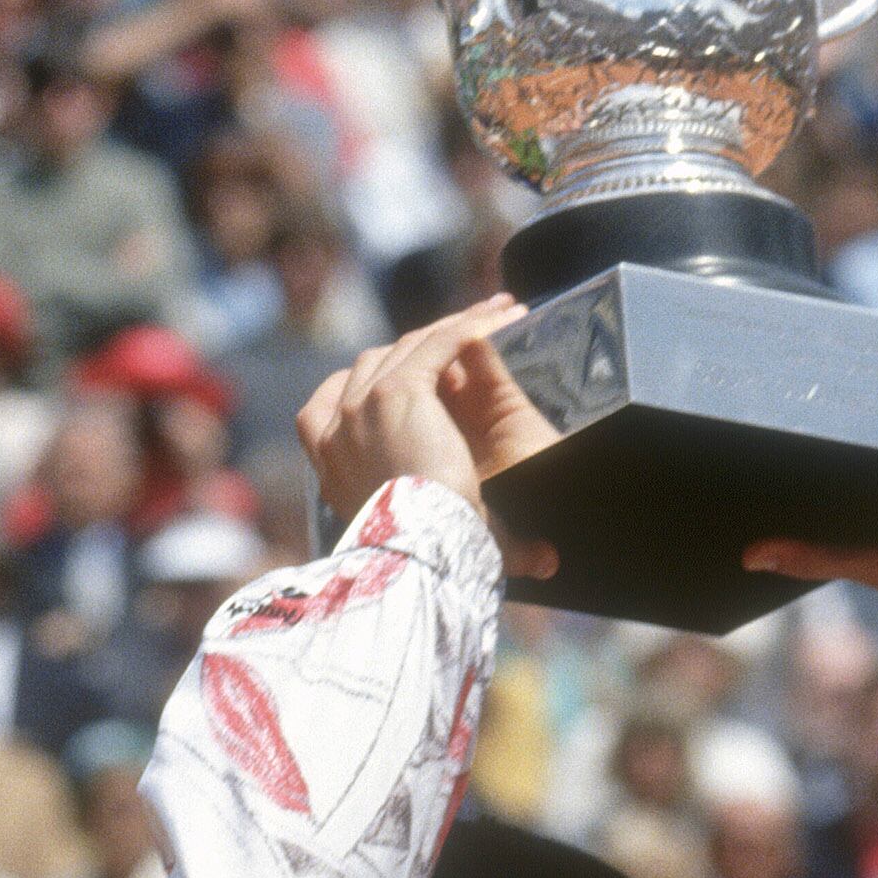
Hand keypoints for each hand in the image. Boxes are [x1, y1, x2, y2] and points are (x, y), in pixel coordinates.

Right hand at [297, 303, 559, 572]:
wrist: (420, 556)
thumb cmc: (427, 562)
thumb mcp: (438, 541)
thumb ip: (470, 530)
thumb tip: (547, 562)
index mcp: (329, 465)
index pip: (333, 402)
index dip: (369, 381)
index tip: (402, 374)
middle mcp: (336, 430)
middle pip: (375, 362)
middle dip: (419, 346)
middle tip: (466, 337)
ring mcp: (363, 405)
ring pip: (410, 345)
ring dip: (454, 326)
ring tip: (496, 314)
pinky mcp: (399, 389)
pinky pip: (442, 342)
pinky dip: (475, 325)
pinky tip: (507, 316)